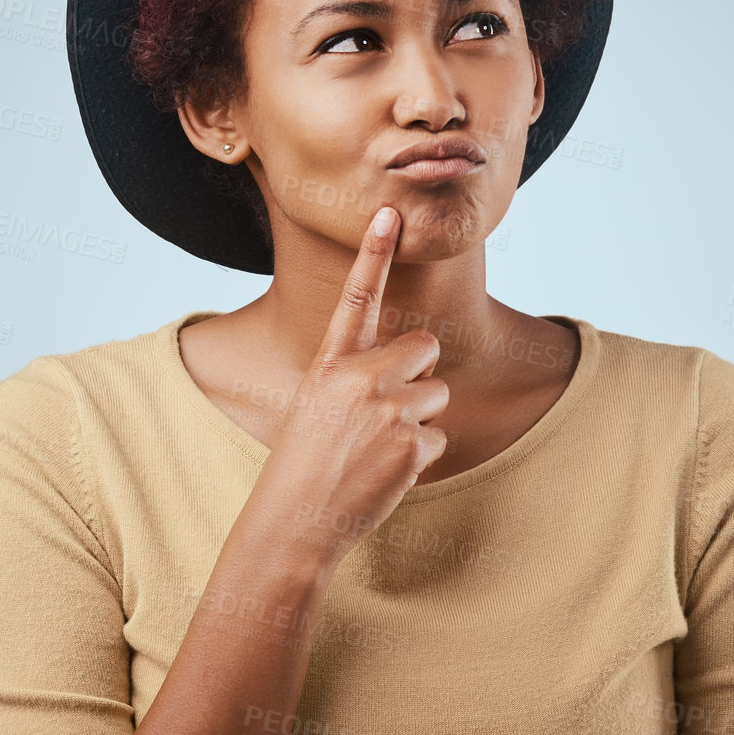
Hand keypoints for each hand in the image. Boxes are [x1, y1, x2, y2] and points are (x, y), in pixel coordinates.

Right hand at [246, 205, 450, 570]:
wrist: (294, 522)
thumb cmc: (304, 463)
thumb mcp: (316, 404)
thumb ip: (357, 377)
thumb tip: (409, 367)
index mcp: (331, 363)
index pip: (357, 297)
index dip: (374, 252)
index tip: (390, 212)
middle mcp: (361, 378)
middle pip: (426, 348)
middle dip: (419, 375)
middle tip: (386, 411)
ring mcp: (389, 409)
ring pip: (437, 396)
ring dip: (418, 422)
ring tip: (377, 449)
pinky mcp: (412, 443)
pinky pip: (438, 438)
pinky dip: (419, 458)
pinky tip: (385, 473)